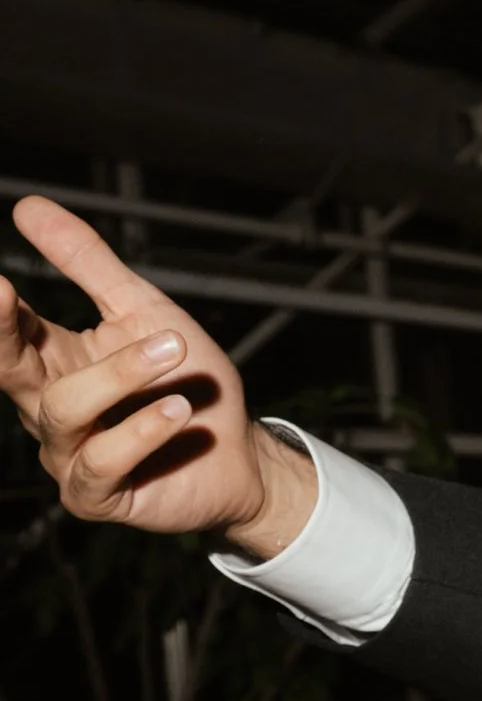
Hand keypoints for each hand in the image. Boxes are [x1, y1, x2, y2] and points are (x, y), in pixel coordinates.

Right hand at [3, 196, 315, 552]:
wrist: (239, 455)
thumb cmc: (187, 383)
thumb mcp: (142, 311)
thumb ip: (86, 263)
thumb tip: (27, 205)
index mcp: (53, 361)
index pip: (9, 327)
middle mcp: (48, 408)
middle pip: (7, 369)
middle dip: (0, 331)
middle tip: (3, 291)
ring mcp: (67, 455)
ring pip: (66, 408)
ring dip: (121, 373)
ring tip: (174, 350)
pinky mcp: (96, 496)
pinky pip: (101, 462)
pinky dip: (141, 430)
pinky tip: (177, 410)